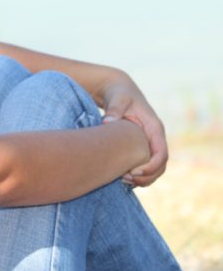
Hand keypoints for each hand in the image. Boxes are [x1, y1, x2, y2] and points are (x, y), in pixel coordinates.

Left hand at [100, 72, 167, 186]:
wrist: (118, 90)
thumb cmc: (119, 94)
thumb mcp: (118, 99)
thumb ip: (114, 110)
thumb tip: (107, 122)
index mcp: (154, 127)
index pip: (161, 152)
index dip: (151, 166)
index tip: (135, 172)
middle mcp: (155, 137)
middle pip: (161, 164)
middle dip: (147, 176)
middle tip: (127, 179)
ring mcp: (150, 142)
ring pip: (155, 167)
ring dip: (143, 178)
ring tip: (124, 180)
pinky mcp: (142, 146)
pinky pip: (146, 165)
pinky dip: (139, 174)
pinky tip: (122, 177)